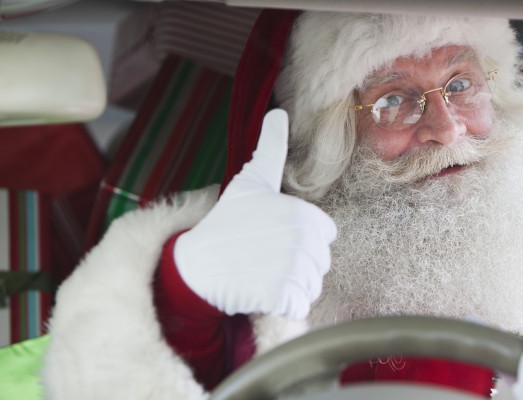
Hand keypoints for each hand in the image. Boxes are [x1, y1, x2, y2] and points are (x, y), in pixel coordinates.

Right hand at [173, 109, 336, 318]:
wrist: (196, 265)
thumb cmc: (226, 222)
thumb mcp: (251, 182)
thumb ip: (271, 149)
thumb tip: (279, 112)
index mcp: (305, 215)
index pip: (326, 235)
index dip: (302, 238)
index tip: (274, 237)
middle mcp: (304, 242)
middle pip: (321, 262)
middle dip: (298, 264)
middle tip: (265, 257)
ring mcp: (293, 270)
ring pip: (313, 285)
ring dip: (292, 286)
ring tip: (263, 274)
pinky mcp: (282, 297)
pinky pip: (301, 305)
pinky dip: (284, 305)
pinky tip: (263, 292)